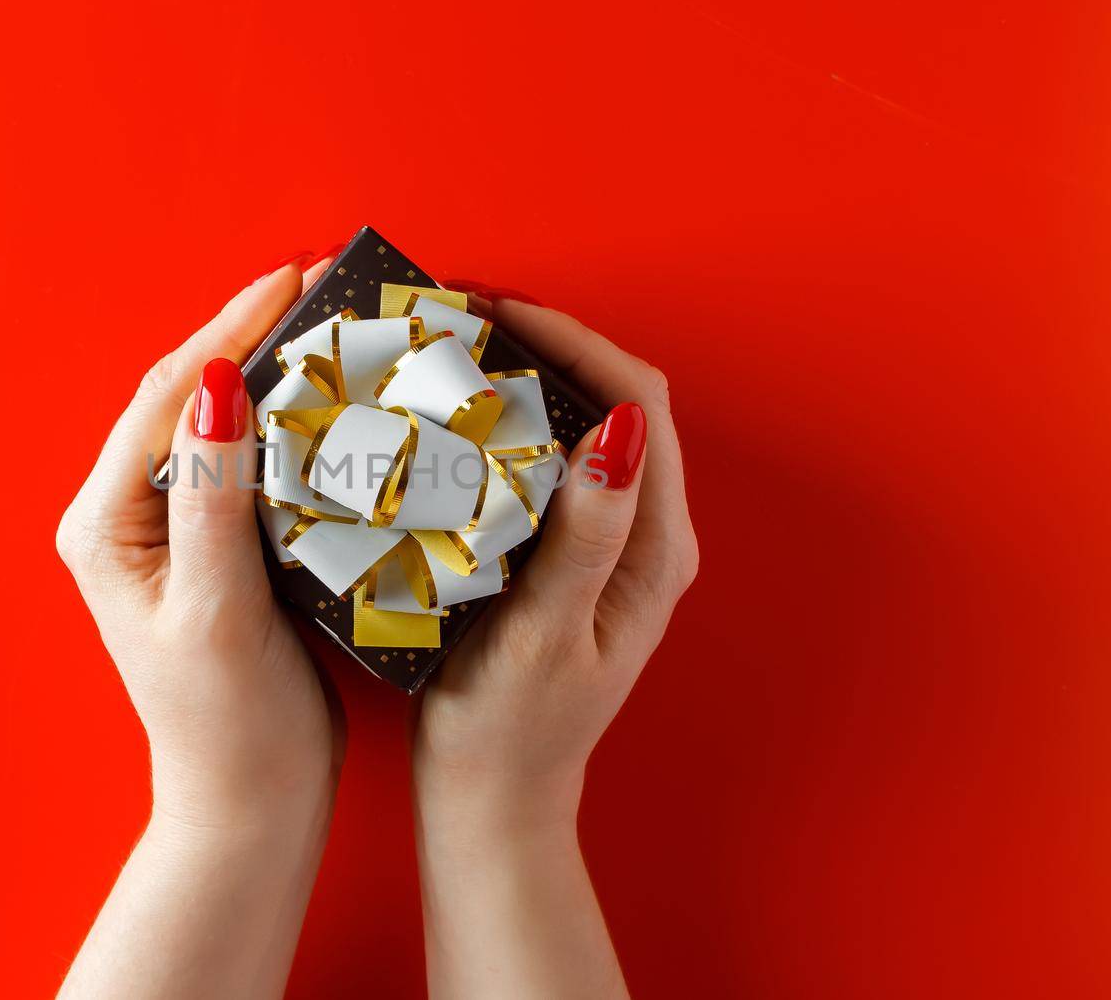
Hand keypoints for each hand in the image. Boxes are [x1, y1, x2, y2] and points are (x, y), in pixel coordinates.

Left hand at [55, 258, 341, 999]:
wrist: (250, 800)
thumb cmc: (227, 721)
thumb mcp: (217, 607)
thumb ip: (211, 497)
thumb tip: (214, 385)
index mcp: (108, 522)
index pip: (167, 397)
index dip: (228, 329)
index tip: (291, 280)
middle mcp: (128, 515)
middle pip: (186, 397)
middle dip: (247, 335)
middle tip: (318, 285)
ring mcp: (171, 531)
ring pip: (218, 423)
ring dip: (267, 371)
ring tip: (327, 325)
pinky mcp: (215, 548)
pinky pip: (246, 463)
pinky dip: (286, 424)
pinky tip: (329, 402)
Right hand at [411, 296, 697, 998]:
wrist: (494, 798)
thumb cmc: (510, 731)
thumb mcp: (545, 637)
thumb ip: (585, 537)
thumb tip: (617, 429)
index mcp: (655, 548)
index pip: (636, 402)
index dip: (573, 340)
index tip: (495, 311)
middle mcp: (647, 535)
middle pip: (616, 398)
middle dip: (547, 342)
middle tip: (462, 315)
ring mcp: (613, 543)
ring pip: (584, 422)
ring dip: (529, 376)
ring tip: (455, 348)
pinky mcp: (575, 554)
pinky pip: (554, 459)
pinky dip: (511, 421)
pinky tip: (457, 416)